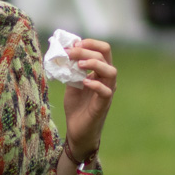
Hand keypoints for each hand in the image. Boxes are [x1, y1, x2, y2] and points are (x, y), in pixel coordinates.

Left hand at [63, 40, 116, 160]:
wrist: (77, 131)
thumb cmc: (77, 107)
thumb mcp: (71, 84)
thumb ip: (70, 70)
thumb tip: (63, 53)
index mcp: (100, 71)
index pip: (103, 50)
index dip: (89, 43)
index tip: (73, 44)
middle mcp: (106, 79)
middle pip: (106, 55)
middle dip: (86, 50)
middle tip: (70, 52)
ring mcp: (107, 92)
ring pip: (111, 71)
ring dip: (94, 64)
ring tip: (79, 65)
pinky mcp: (103, 105)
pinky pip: (106, 92)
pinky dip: (96, 84)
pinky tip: (84, 83)